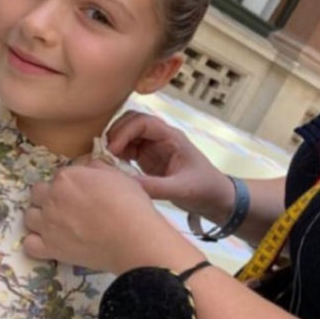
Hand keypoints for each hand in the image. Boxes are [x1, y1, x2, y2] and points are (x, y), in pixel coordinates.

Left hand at [22, 159, 203, 274]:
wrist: (133, 238)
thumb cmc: (130, 204)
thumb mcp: (118, 175)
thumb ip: (97, 168)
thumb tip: (88, 166)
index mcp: (67, 177)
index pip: (59, 176)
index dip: (70, 184)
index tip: (81, 192)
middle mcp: (52, 198)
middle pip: (38, 193)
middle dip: (49, 197)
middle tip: (67, 206)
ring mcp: (48, 224)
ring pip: (29, 216)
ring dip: (40, 218)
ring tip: (57, 224)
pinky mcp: (50, 248)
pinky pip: (29, 244)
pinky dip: (36, 243)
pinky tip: (50, 242)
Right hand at [106, 110, 234, 220]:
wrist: (214, 197)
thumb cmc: (204, 188)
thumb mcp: (181, 189)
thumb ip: (156, 187)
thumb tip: (126, 185)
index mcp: (172, 137)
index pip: (143, 122)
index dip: (124, 131)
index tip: (112, 149)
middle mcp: (161, 137)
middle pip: (132, 122)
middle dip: (116, 133)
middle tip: (105, 154)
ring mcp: (154, 147)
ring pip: (128, 134)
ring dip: (115, 144)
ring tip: (107, 162)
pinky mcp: (148, 158)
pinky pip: (128, 149)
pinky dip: (118, 155)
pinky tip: (114, 168)